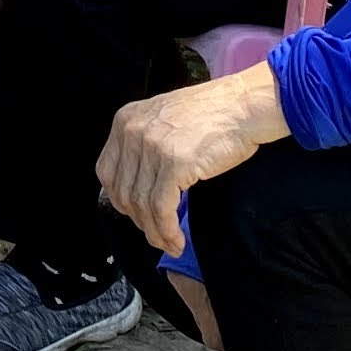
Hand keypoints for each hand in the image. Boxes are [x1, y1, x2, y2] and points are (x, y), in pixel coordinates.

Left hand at [97, 63, 287, 254]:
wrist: (243, 106)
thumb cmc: (212, 114)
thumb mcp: (163, 119)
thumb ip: (144, 145)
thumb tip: (136, 188)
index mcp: (125, 120)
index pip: (107, 172)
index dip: (121, 201)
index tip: (137, 216)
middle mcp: (132, 131)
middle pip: (123, 192)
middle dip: (139, 221)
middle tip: (157, 236)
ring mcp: (152, 146)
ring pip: (141, 205)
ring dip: (155, 232)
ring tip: (170, 244)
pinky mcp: (174, 163)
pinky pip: (162, 208)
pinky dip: (167, 231)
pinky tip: (177, 240)